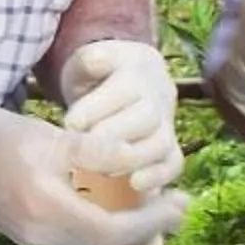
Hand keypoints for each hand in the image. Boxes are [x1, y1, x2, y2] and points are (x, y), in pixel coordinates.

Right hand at [0, 80, 186, 244]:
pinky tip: (116, 206)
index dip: (151, 222)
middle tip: (177, 207)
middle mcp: (39, 234)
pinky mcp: (26, 233)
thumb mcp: (45, 134)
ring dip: (129, 237)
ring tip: (154, 208)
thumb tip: (137, 160)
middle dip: (148, 234)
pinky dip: (105, 233)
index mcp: (45, 209)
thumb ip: (94, 150)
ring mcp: (31, 238)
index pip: (113, 233)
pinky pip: (76, 244)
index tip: (177, 201)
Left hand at [57, 40, 183, 197]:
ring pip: (161, 144)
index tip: (70, 124)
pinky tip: (135, 185)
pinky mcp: (171, 147)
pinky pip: (174, 163)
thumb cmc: (101, 73)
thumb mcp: (90, 58)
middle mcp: (159, 96)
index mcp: (138, 69)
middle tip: (83, 150)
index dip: (96, 109)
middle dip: (111, 137)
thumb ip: (89, 60)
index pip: (123, 89)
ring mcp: (168, 123)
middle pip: (146, 118)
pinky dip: (158, 177)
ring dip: (130, 160)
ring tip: (101, 169)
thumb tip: (94, 63)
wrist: (132, 79)